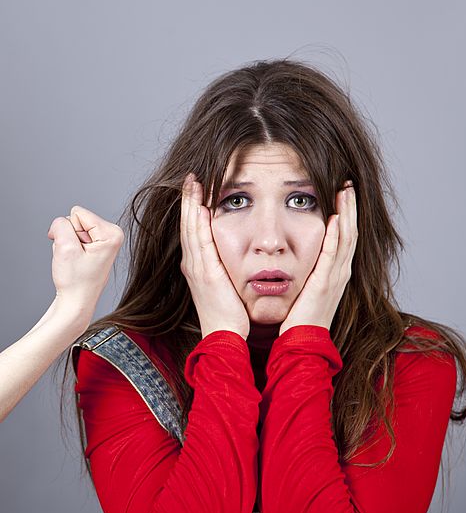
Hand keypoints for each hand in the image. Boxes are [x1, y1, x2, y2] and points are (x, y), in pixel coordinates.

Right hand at [47, 206, 123, 315]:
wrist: (77, 300)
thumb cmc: (75, 280)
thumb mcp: (65, 247)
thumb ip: (61, 224)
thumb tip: (61, 220)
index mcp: (113, 233)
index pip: (78, 213)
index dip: (70, 232)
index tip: (76, 252)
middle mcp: (113, 234)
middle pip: (76, 218)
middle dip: (69, 237)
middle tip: (75, 258)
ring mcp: (106, 240)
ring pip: (73, 227)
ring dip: (68, 243)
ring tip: (76, 261)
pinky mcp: (98, 245)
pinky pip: (74, 236)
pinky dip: (70, 247)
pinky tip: (77, 261)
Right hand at [180, 173, 249, 339]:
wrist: (223, 334)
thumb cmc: (227, 313)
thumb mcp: (223, 284)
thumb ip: (223, 267)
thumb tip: (230, 253)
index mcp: (197, 265)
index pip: (192, 230)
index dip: (192, 208)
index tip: (196, 188)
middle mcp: (192, 264)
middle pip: (188, 225)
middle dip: (188, 200)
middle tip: (190, 178)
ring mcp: (197, 268)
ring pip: (191, 229)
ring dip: (192, 205)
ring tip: (193, 184)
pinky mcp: (206, 273)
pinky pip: (201, 244)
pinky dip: (199, 225)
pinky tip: (202, 208)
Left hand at [279, 181, 357, 335]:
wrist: (305, 340)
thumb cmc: (303, 316)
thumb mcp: (309, 287)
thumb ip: (310, 269)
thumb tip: (301, 253)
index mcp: (337, 271)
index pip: (346, 236)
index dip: (347, 213)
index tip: (343, 192)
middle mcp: (341, 271)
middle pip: (350, 232)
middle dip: (350, 207)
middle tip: (348, 183)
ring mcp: (336, 277)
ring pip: (346, 238)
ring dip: (346, 214)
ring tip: (345, 191)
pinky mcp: (325, 283)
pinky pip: (332, 255)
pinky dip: (335, 236)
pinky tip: (335, 218)